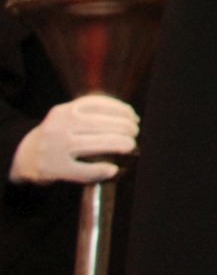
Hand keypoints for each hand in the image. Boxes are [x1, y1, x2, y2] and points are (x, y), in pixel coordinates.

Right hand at [10, 94, 138, 184]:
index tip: (133, 117)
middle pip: (100, 125)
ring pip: (95, 145)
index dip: (121, 110)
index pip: (99, 105)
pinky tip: (112, 168)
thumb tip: (129, 116)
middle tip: (134, 132)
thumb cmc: (57, 133)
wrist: (24, 155)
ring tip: (130, 145)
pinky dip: (101, 170)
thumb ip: (92, 112)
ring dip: (118, 145)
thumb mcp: (68, 115)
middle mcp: (59, 127)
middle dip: (124, 128)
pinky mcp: (54, 169)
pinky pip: (83, 170)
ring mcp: (56, 148)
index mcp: (65, 111)